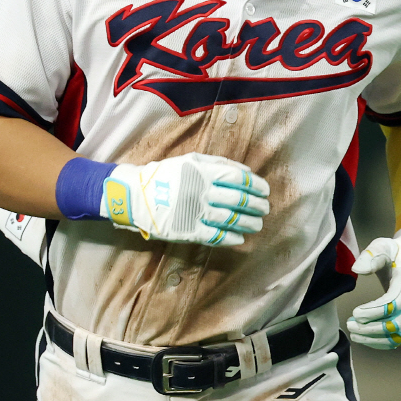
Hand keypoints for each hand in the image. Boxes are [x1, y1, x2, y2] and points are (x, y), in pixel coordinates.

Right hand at [101, 153, 269, 246]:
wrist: (135, 195)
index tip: (265, 191)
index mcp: (203, 172)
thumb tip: (247, 172)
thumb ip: (219, 164)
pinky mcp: (187, 230)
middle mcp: (201, 191)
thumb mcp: (191, 161)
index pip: (238, 178)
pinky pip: (214, 236)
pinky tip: (240, 239)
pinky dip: (230, 238)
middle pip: (238, 199)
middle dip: (256, 205)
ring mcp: (194, 211)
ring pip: (230, 218)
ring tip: (258, 224)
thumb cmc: (166, 175)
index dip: (256, 186)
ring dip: (248, 222)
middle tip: (265, 208)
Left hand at [346, 228, 400, 349]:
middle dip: (371, 328)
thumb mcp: (384, 246)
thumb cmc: (397, 251)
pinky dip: (384, 342)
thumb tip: (356, 270)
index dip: (373, 311)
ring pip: (400, 336)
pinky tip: (366, 339)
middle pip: (396, 324)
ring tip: (354, 334)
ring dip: (376, 339)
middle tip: (349, 325)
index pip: (393, 304)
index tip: (355, 312)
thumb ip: (370, 255)